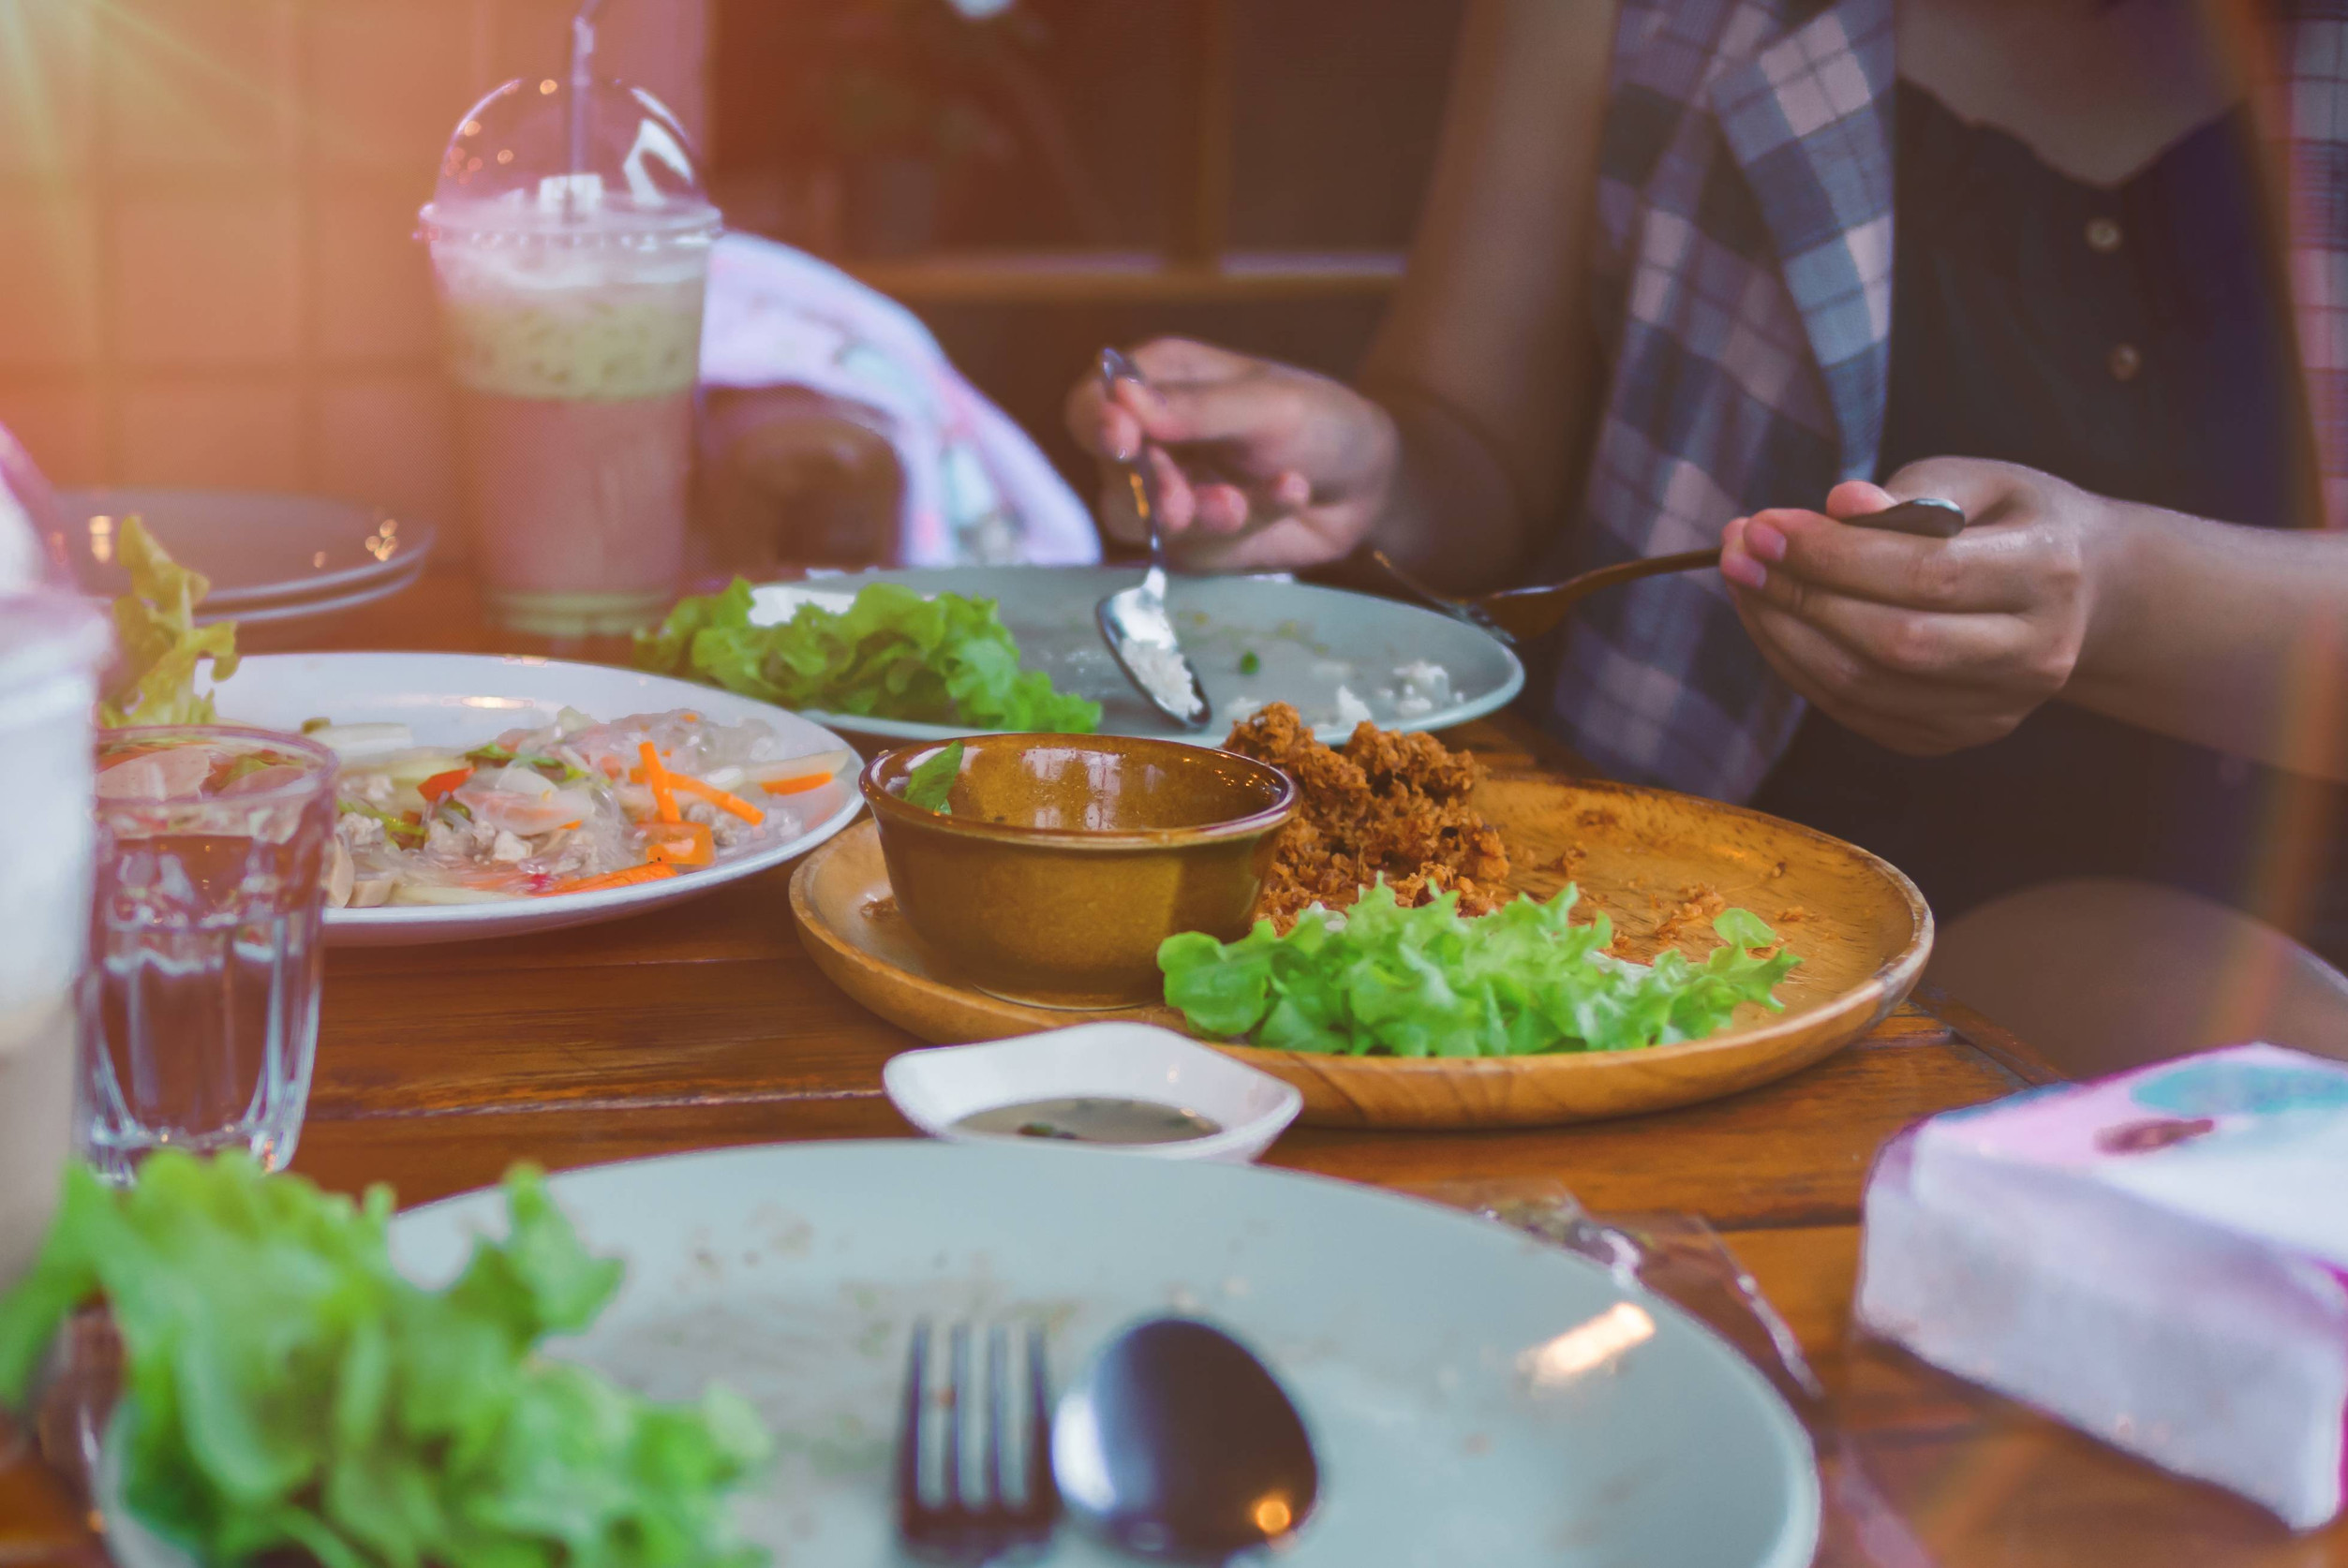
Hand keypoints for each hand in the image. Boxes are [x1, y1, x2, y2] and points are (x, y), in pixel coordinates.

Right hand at [1062, 338, 1399, 572]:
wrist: (1370, 482)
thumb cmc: (1319, 419)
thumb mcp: (1268, 403)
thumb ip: (1198, 408)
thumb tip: (1123, 398)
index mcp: (1156, 385)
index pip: (1090, 407)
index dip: (1097, 425)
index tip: (1122, 442)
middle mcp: (1152, 443)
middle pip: (1111, 476)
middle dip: (1150, 492)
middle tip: (1184, 505)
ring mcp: (1171, 498)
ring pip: (1144, 525)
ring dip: (1194, 519)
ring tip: (1242, 506)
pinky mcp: (1196, 546)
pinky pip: (1200, 550)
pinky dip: (1249, 523)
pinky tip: (1293, 492)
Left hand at [1717, 458, 2116, 755]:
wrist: (2076, 593)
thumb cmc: (2008, 520)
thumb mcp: (1977, 480)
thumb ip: (1909, 492)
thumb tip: (1837, 505)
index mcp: (2047, 572)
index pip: (1925, 574)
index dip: (1832, 555)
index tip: (1762, 526)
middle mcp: (2034, 654)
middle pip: (1892, 642)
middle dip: (1797, 596)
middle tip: (1738, 552)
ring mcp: (1996, 709)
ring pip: (1865, 688)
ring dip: (1783, 635)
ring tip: (1744, 582)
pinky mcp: (1956, 737)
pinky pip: (1857, 713)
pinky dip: (1800, 668)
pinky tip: (1771, 621)